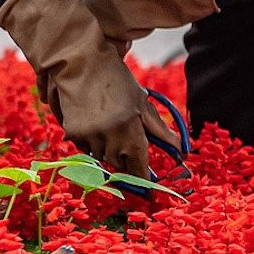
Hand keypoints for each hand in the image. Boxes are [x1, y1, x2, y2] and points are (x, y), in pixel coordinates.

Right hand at [0, 0, 168, 176]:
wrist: (81, 62)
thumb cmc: (116, 79)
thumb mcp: (141, 101)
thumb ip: (159, 128)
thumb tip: (179, 148)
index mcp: (131, 127)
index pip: (139, 165)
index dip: (144, 180)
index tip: (149, 192)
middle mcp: (110, 135)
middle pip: (120, 164)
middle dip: (127, 162)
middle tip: (130, 154)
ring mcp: (89, 135)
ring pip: (102, 157)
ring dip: (109, 150)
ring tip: (111, 128)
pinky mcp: (73, 132)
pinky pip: (85, 148)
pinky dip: (93, 143)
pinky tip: (96, 124)